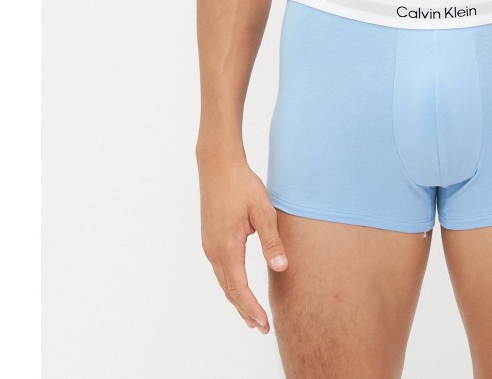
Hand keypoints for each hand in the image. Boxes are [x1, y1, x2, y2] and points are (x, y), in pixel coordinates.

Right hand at [197, 155, 288, 332]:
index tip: (263, 324)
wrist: (217, 165)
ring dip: (237, 299)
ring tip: (252, 314)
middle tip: (261, 327)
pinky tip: (239, 287)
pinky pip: (220, 269)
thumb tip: (281, 268)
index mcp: (227, 247)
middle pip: (229, 290)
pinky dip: (231, 284)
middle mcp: (214, 251)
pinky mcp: (210, 238)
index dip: (251, 309)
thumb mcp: (263, 211)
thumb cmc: (242, 185)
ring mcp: (209, 245)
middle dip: (245, 310)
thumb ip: (271, 241)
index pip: (239, 289)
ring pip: (223, 281)